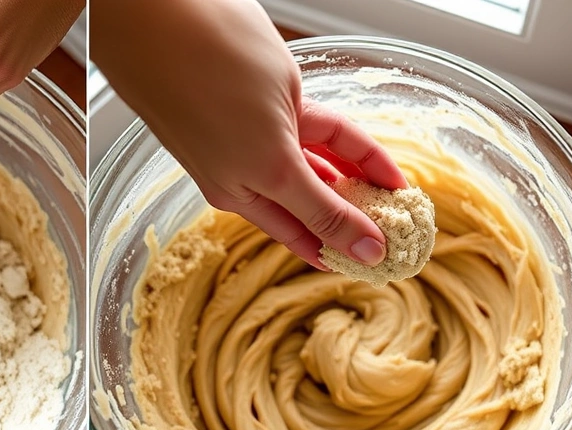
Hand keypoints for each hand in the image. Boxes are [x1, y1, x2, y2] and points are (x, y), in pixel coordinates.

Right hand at [92, 0, 407, 268]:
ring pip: (320, 165)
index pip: (303, 234)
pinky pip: (321, 133)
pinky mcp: (275, 98)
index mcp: (238, 193)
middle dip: (357, 218)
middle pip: (314, 201)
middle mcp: (247, 168)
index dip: (343, 249)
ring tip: (401, 199)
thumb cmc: (206, 85)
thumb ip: (321, 207)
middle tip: (405, 233)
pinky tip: (376, 162)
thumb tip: (363, 251)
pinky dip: (350, 148)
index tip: (386, 263)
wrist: (167, 17)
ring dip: (359, 182)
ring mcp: (263, 130)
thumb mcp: (273, 161)